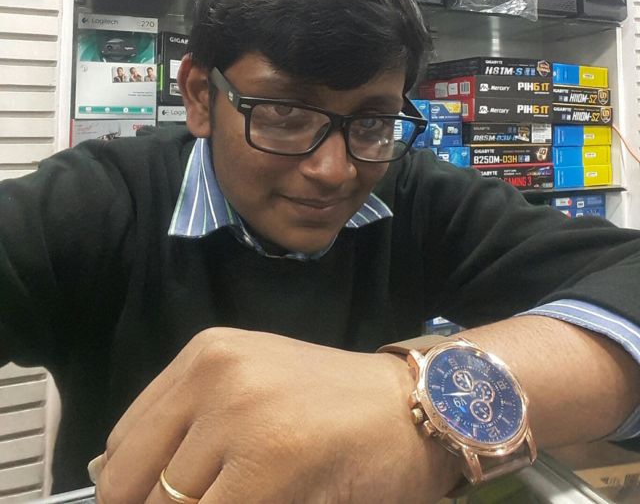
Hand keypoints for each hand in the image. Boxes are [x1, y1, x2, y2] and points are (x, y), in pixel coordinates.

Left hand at [92, 327, 460, 502]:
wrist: (411, 409)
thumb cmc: (331, 408)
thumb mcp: (251, 392)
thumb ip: (190, 428)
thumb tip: (126, 494)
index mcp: (203, 354)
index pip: (123, 443)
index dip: (128, 494)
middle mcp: (213, 372)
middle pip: (131, 482)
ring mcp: (239, 414)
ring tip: (241, 497)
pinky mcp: (268, 462)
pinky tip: (269, 503)